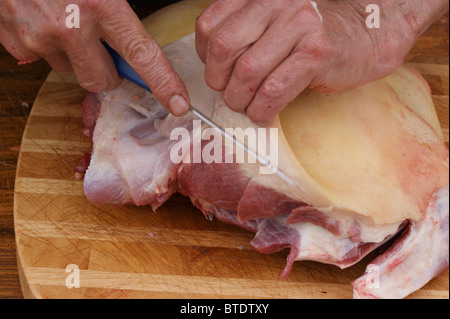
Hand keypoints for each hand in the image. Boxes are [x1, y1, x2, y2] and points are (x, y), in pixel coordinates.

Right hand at [0, 0, 189, 115]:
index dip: (163, 83)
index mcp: (102, 5)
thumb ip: (119, 12)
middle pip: (103, 80)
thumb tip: (136, 49)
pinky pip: (44, 62)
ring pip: (72, 72)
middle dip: (107, 71)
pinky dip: (49, 48)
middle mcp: (71, 26)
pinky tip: (44, 22)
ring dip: (76, 57)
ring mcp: (40, 37)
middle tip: (101, 47)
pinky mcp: (17, 43)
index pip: (142, 55)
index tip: (178, 104)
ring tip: (66, 24)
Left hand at [196, 0, 448, 123]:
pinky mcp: (317, 54)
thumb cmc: (322, 26)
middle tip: (229, 94)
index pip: (211, 24)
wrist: (375, 25)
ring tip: (247, 107)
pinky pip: (273, 91)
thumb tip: (217, 64)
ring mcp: (299, 27)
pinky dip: (262, 110)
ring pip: (247, 73)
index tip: (216, 72)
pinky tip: (265, 115)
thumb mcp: (280, 15)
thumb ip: (250, 29)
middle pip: (223, 49)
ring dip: (240, 100)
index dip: (205, 56)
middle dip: (218, 81)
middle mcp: (277, 4)